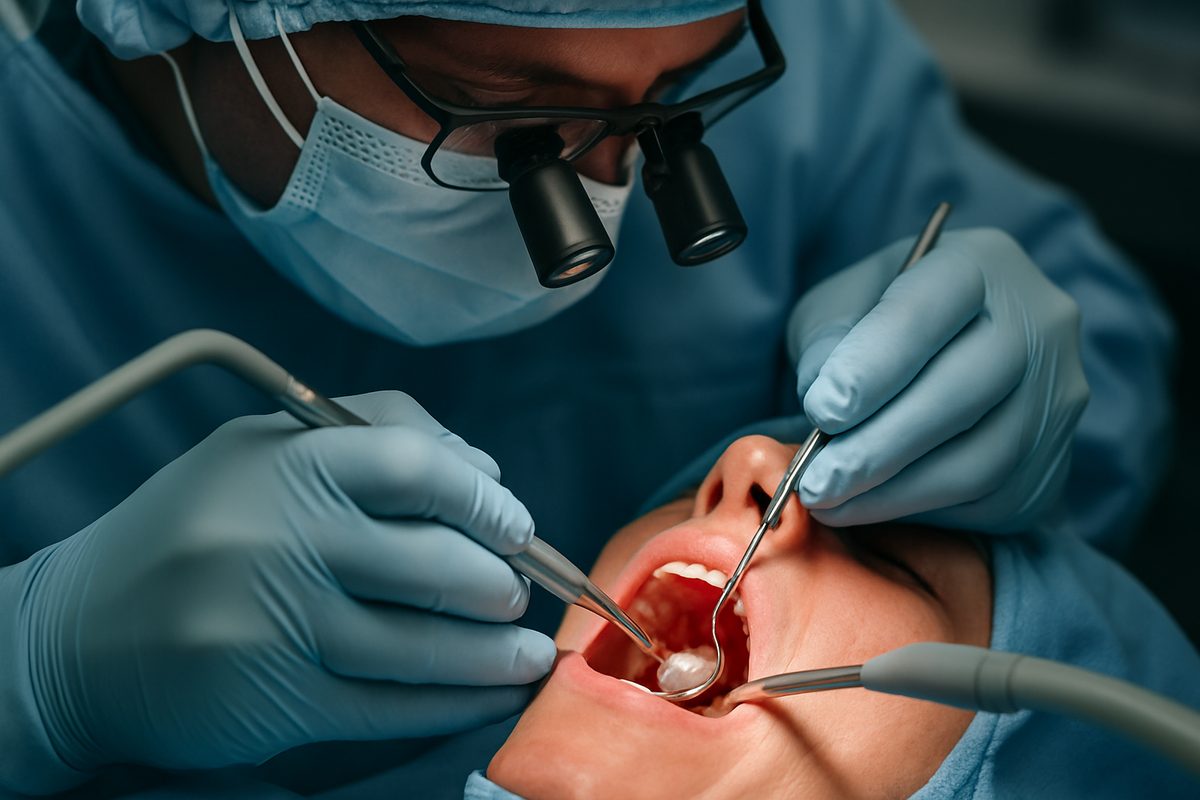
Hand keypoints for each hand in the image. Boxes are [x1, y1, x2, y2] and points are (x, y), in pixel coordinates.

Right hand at [17, 391, 553, 774]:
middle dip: (499, 581)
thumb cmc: (193, 529)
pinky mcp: (276, 703)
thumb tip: (481, 467)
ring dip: (496, 653)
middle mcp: (280, 541)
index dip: (483, 496)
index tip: (512, 522)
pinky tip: (492, 696)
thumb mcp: (262, 451)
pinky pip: (390, 707)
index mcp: (283, 465)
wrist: (76, 639)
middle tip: (517, 590)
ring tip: (530, 653)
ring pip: (422, 644)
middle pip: (433, 562)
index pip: (414, 465)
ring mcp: (277, 628)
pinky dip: (455, 704)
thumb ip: (371, 432)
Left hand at [788, 229, 1088, 530]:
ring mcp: (1057, 394)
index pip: (927, 313)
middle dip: (877, 445)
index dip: (872, 368)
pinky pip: (991, 498)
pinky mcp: (1054, 459)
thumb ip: (827, 340)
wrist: (939, 357)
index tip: (821, 411)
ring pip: (980, 458)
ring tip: (829, 500)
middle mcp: (1038, 323)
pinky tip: (867, 506)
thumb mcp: (838, 307)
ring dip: (893, 491)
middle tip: (815, 479)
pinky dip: (919, 510)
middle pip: (961, 393)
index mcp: (979, 264)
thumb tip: (825, 394)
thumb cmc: (877, 324)